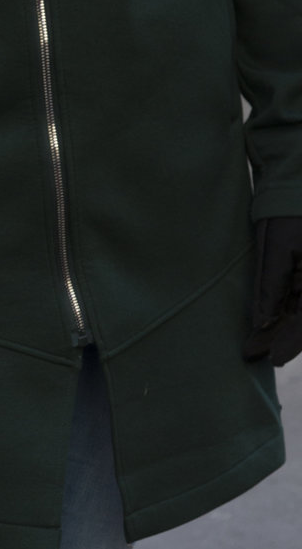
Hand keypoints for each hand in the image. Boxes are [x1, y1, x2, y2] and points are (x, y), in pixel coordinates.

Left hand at [244, 217, 301, 366]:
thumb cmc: (287, 214)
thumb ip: (270, 287)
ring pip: (300, 314)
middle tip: (252, 355)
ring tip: (252, 349)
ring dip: (279, 332)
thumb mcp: (275, 248)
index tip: (274, 359)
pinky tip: (262, 329)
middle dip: (281, 341)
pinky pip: (297, 303)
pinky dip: (280, 316)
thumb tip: (262, 324)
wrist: (296, 189)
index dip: (293, 342)